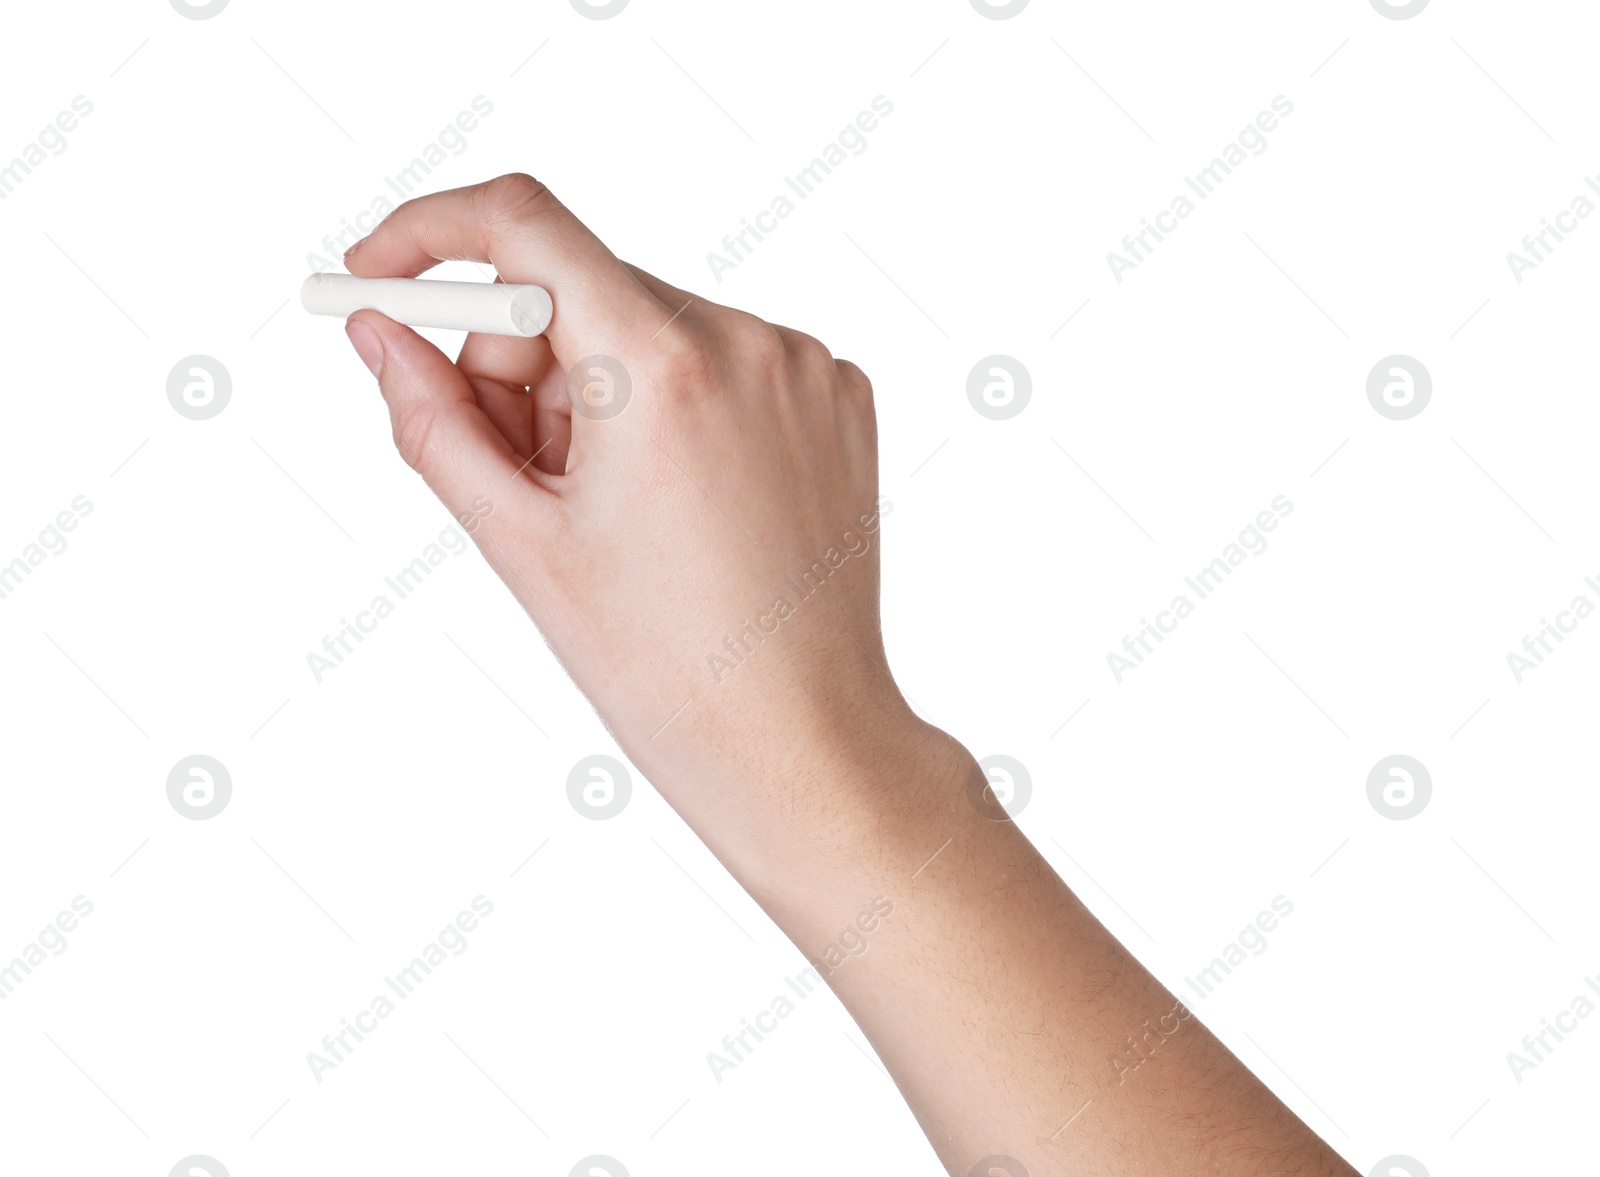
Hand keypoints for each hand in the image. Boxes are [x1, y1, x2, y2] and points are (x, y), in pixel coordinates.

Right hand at [342, 173, 915, 837]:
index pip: (523, 224)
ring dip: (598, 389)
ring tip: (611, 506)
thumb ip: (433, 419)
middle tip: (520, 471)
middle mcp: (748, 342)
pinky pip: (718, 357)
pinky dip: (672, 402)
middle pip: (580, 287)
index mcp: (663, 369)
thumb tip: (378, 333)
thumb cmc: (665, 668)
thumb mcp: (521, 542)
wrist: (799, 740)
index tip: (383, 274)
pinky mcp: (836, 395)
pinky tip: (678, 499)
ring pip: (647, 323)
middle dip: (520, 363)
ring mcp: (803, 366)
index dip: (431, 236)